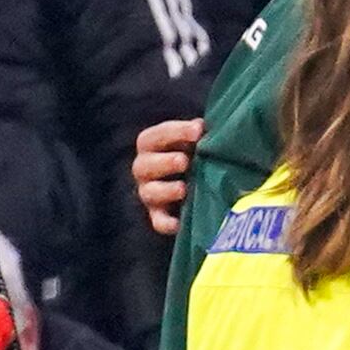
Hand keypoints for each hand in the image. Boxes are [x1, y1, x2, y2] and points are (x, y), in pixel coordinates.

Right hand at [133, 114, 199, 235]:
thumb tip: (205, 126)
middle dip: (164, 162)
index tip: (198, 130)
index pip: (153, 137)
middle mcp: (146, 171)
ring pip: (149, 192)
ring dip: (165, 190)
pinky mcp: (160, 217)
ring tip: (183, 188)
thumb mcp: (199, 143)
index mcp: (153, 148)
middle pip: (144, 165)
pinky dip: (166, 223)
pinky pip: (158, 222)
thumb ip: (199, 135)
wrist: (201, 185)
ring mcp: (151, 195)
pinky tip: (179, 224)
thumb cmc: (199, 156)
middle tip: (184, 161)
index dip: (173, 132)